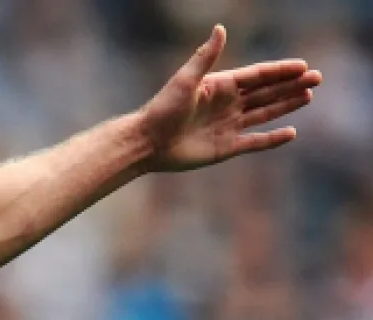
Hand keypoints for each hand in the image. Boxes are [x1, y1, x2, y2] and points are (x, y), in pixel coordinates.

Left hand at [139, 24, 322, 171]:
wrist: (147, 143)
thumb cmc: (162, 109)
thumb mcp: (185, 80)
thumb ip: (205, 57)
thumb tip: (221, 28)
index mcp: (220, 86)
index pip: (257, 76)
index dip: (280, 71)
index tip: (302, 66)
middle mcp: (226, 104)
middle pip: (266, 92)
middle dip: (291, 85)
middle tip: (317, 78)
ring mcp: (228, 126)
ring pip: (264, 113)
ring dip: (286, 104)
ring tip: (308, 96)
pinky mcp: (225, 148)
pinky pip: (255, 142)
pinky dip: (272, 139)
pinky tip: (290, 132)